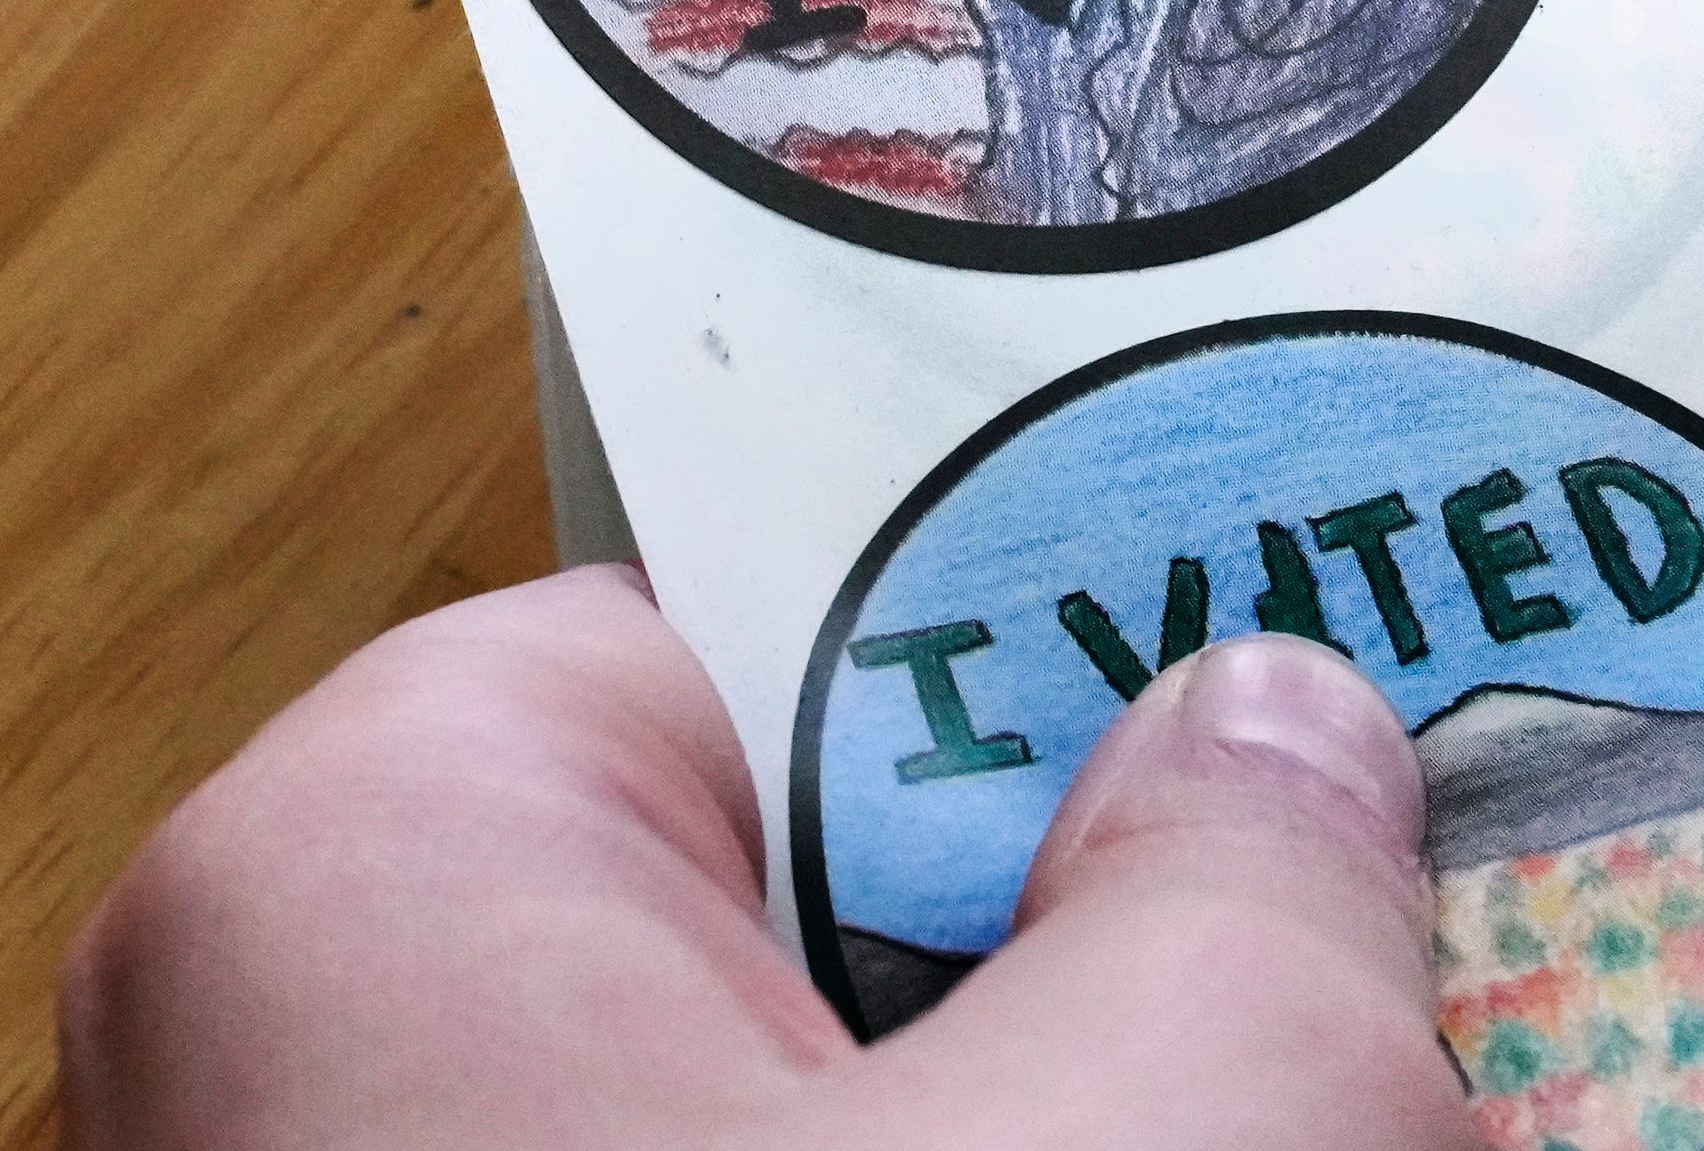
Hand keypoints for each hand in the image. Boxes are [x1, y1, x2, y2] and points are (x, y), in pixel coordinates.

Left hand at [58, 565, 1476, 1150]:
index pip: (774, 605)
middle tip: (1380, 921)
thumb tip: (1275, 729)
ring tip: (1377, 1075)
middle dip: (1117, 912)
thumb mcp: (1173, 1130)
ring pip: (842, 1087)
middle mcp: (322, 1049)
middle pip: (825, 876)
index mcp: (379, 865)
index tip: (1301, 631)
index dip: (1073, 626)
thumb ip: (1246, 881)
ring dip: (1096, 1090)